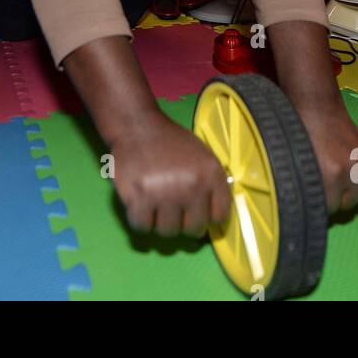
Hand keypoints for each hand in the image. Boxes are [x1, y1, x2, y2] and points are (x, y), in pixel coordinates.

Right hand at [108, 114, 231, 237]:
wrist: (137, 126)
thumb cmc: (170, 142)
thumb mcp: (202, 156)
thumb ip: (212, 184)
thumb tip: (213, 216)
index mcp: (211, 174)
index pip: (219, 216)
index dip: (207, 218)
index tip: (196, 213)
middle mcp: (192, 186)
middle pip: (193, 229)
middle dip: (183, 224)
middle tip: (173, 212)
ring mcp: (165, 193)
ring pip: (168, 231)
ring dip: (160, 223)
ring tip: (155, 206)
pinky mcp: (138, 197)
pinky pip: (143, 226)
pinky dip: (140, 221)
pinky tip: (140, 207)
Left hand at [297, 102, 357, 214]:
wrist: (317, 108)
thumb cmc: (302, 134)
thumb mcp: (299, 164)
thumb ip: (309, 186)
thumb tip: (312, 204)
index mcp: (328, 175)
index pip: (329, 208)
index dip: (321, 205)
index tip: (316, 199)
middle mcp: (348, 172)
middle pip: (346, 204)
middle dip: (336, 199)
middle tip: (326, 189)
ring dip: (350, 193)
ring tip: (338, 183)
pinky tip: (351, 178)